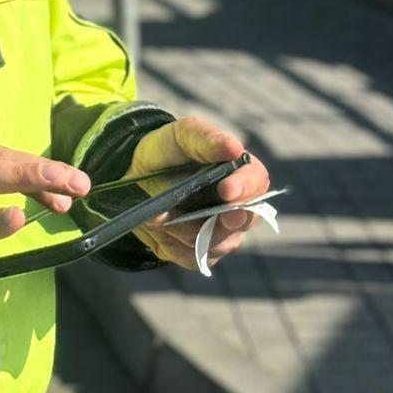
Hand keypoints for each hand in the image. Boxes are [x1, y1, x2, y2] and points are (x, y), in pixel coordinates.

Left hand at [124, 115, 268, 270]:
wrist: (136, 176)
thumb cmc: (167, 151)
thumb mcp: (182, 136)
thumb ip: (207, 140)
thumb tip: (234, 147)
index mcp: (241, 174)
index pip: (256, 182)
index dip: (244, 188)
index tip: (226, 189)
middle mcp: (239, 208)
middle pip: (242, 222)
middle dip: (223, 221)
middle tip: (210, 215)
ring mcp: (222, 234)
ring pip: (215, 243)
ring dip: (184, 228)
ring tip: (160, 212)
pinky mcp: (200, 253)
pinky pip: (193, 256)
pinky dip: (171, 242)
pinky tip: (158, 225)